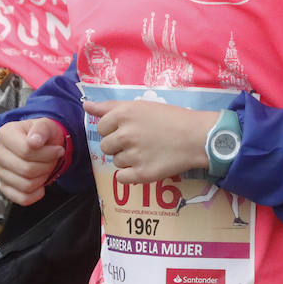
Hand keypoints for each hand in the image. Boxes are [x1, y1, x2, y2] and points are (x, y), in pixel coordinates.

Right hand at [0, 118, 67, 204]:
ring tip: (45, 167)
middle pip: (26, 170)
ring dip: (43, 178)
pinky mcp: (4, 187)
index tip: (57, 149)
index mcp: (5, 134)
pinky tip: (40, 182)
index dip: (47, 153)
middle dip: (46, 166)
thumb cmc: (42, 135)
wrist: (42, 144)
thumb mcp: (46, 125)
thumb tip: (33, 141)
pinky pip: (22, 198)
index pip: (26, 151)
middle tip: (52, 159)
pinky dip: (36, 193)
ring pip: (26, 185)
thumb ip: (41, 129)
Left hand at [85, 100, 217, 184]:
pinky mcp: (141, 174)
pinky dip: (130, 175)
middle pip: (106, 146)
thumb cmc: (170, 118)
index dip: (114, 128)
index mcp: (123, 114)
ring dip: (127, 159)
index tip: (129, 128)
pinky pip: (122, 178)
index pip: (102, 127)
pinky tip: (144, 166)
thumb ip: (109, 106)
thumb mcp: (140, 105)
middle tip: (139, 141)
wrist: (197, 137)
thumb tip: (85, 105)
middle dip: (118, 145)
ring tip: (146, 152)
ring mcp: (132, 156)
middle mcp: (125, 135)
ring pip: (115, 162)